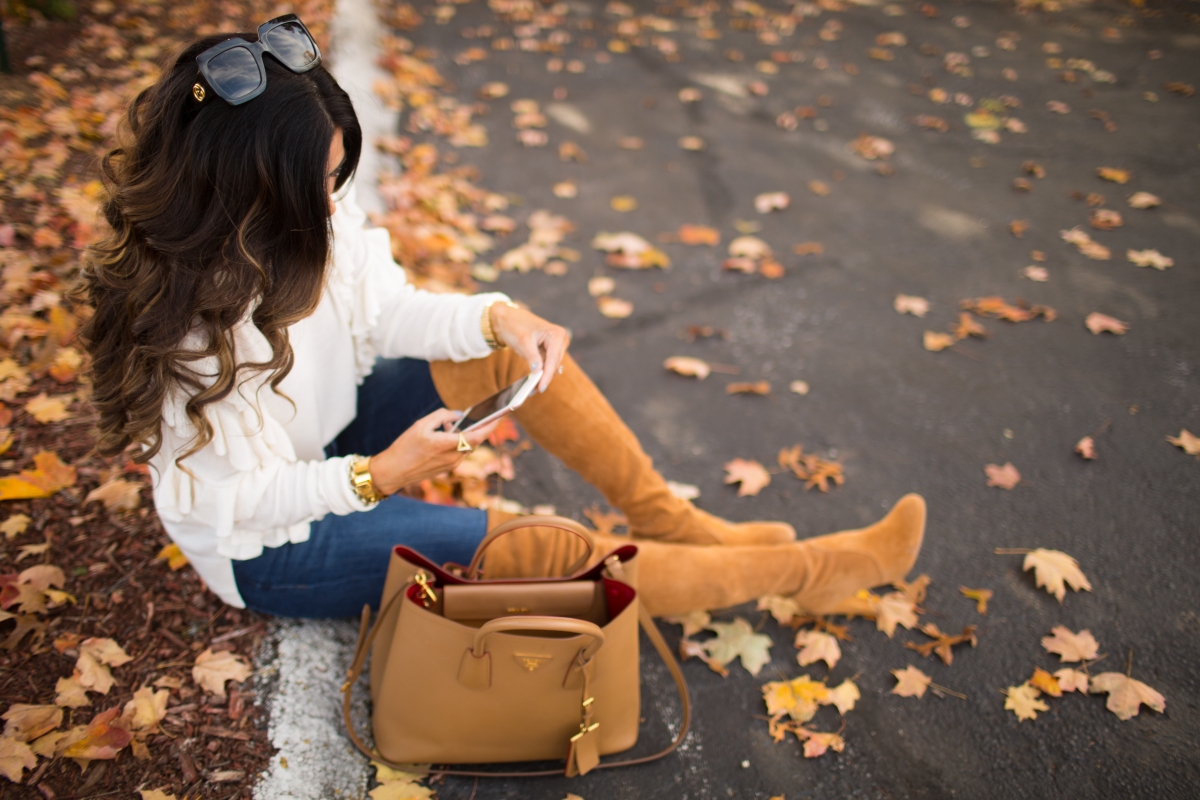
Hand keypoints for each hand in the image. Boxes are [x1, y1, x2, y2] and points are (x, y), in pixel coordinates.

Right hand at [368, 408, 498, 496]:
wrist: (393, 472)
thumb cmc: (405, 447)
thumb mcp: (421, 425)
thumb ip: (442, 416)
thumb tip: (458, 415)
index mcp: (446, 445)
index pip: (477, 436)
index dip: (490, 426)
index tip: (500, 416)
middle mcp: (452, 457)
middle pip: (475, 441)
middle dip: (482, 429)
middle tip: (487, 416)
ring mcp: (451, 465)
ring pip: (468, 448)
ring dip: (469, 435)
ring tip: (466, 422)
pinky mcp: (447, 469)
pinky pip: (460, 453)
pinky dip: (460, 442)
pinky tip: (452, 434)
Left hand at [490, 302, 569, 392]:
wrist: (508, 318)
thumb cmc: (515, 326)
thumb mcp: (522, 342)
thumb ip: (532, 357)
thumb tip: (538, 372)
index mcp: (556, 335)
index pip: (553, 360)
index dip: (547, 375)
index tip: (541, 388)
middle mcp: (560, 339)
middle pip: (554, 364)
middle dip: (544, 377)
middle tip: (533, 391)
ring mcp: (556, 345)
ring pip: (551, 366)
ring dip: (542, 376)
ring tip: (531, 389)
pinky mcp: (550, 350)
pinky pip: (547, 364)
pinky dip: (540, 372)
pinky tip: (533, 381)